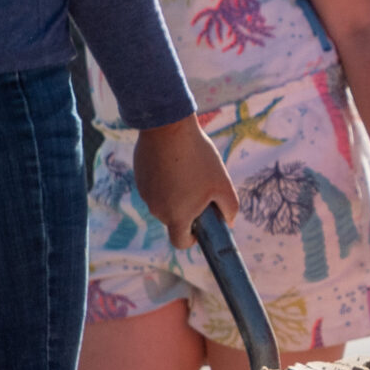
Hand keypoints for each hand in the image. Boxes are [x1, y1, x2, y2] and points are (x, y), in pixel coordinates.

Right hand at [133, 117, 238, 249]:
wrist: (168, 127)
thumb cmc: (198, 158)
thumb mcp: (222, 184)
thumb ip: (229, 208)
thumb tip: (228, 221)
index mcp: (176, 216)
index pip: (180, 242)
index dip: (191, 238)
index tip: (199, 226)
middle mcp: (156, 209)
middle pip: (173, 219)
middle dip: (187, 210)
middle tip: (200, 188)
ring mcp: (145, 192)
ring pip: (164, 201)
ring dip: (176, 193)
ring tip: (188, 169)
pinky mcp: (140, 177)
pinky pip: (155, 186)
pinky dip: (165, 180)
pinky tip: (175, 161)